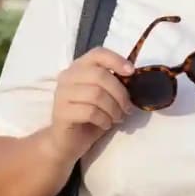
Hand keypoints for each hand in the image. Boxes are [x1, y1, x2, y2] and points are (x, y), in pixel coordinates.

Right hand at [47, 47, 134, 162]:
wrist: (67, 142)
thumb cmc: (89, 117)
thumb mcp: (104, 97)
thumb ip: (112, 84)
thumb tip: (132, 78)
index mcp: (79, 68)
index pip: (97, 54)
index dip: (116, 60)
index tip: (131, 72)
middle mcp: (67, 76)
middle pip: (100, 76)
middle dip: (119, 93)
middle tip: (127, 108)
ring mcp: (62, 94)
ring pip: (96, 94)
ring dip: (113, 109)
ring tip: (117, 118)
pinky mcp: (61, 112)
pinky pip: (90, 112)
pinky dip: (104, 120)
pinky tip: (105, 124)